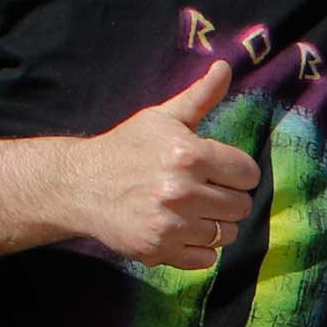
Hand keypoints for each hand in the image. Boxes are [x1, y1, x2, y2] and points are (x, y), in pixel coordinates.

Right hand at [70, 58, 261, 267]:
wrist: (79, 184)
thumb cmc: (126, 148)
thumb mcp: (162, 117)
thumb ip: (200, 97)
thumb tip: (226, 67)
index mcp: (188, 154)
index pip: (248, 174)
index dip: (236, 172)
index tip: (218, 171)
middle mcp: (181, 190)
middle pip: (241, 206)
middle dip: (226, 198)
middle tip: (202, 191)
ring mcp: (170, 223)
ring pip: (227, 234)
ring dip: (213, 224)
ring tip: (189, 210)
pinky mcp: (159, 249)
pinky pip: (206, 259)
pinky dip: (198, 249)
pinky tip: (179, 230)